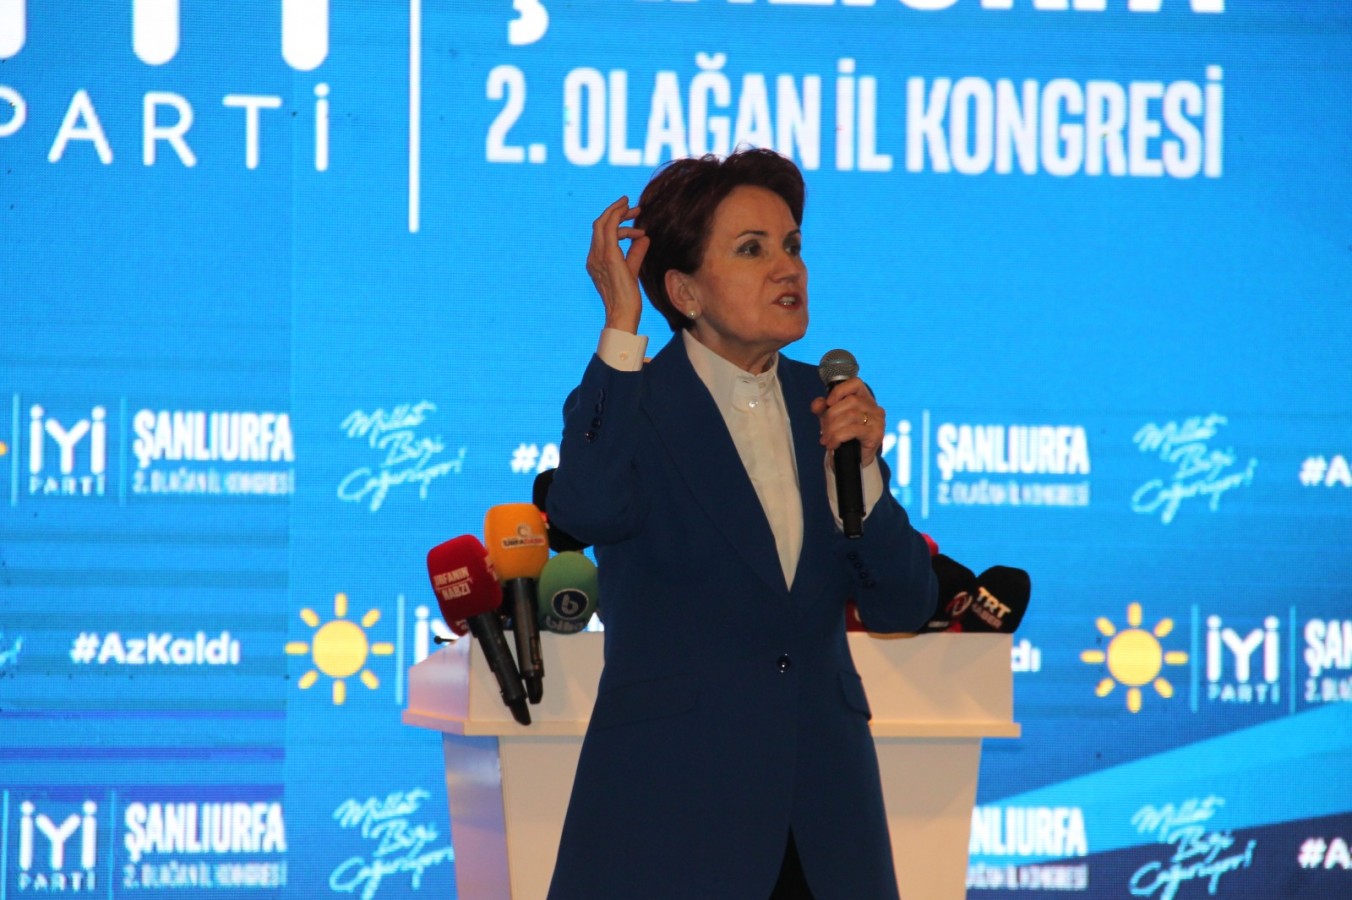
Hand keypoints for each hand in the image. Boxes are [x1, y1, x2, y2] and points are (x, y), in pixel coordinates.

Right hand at [585, 196, 649, 333]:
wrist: (623, 313)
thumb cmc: (626, 298)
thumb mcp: (631, 270)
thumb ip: (635, 253)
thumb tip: (644, 238)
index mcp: (596, 260)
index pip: (602, 234)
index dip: (616, 222)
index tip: (633, 217)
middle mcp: (593, 256)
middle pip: (600, 224)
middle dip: (616, 212)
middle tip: (634, 208)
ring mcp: (599, 256)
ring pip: (603, 223)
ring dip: (619, 212)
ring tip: (637, 211)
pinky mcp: (609, 256)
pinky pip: (611, 229)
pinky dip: (618, 217)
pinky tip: (630, 213)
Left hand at [812, 378, 884, 467]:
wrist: (854, 460)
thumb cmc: (844, 436)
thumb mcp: (830, 419)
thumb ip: (822, 409)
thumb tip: (817, 404)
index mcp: (864, 398)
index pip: (856, 383)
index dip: (840, 390)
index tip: (828, 403)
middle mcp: (874, 407)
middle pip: (851, 401)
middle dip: (831, 415)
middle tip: (823, 430)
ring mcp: (877, 420)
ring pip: (851, 415)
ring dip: (833, 428)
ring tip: (826, 439)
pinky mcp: (876, 434)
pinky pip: (854, 430)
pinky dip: (838, 436)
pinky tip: (832, 444)